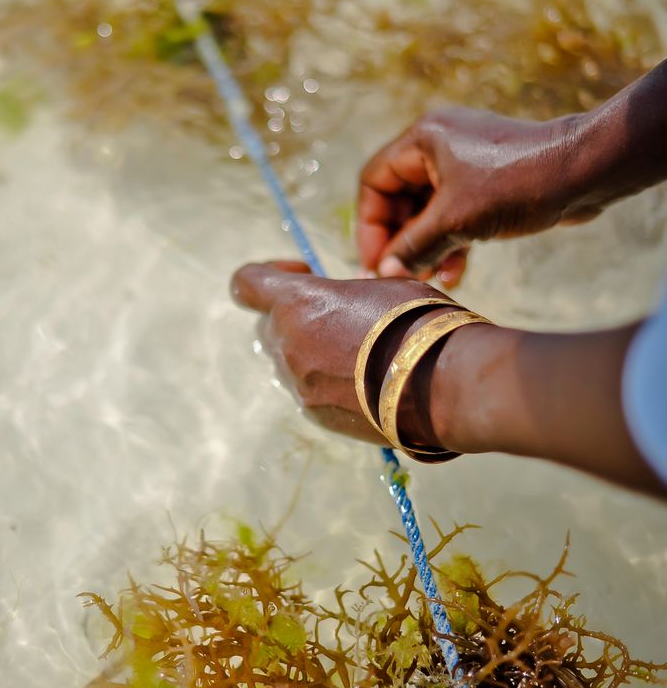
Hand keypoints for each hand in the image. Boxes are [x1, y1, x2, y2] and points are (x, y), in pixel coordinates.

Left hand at [230, 260, 452, 441]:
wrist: (442, 385)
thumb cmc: (417, 322)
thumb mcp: (383, 287)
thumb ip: (347, 294)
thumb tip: (347, 302)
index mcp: (297, 302)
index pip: (245, 283)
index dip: (266, 274)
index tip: (302, 273)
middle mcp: (287, 344)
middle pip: (267, 326)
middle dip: (293, 316)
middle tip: (336, 315)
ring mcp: (299, 385)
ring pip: (288, 362)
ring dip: (311, 351)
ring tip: (356, 351)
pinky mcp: (316, 415)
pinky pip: (308, 391)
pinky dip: (326, 382)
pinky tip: (364, 379)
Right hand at [357, 106, 598, 286]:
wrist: (584, 172)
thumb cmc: (517, 184)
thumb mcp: (456, 220)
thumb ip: (414, 246)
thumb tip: (385, 272)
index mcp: (422, 139)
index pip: (375, 182)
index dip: (371, 226)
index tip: (376, 263)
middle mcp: (438, 145)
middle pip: (400, 198)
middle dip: (401, 240)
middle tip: (402, 276)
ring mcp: (464, 162)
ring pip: (429, 210)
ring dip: (427, 246)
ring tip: (430, 279)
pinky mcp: (487, 181)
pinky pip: (455, 212)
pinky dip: (451, 240)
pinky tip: (455, 272)